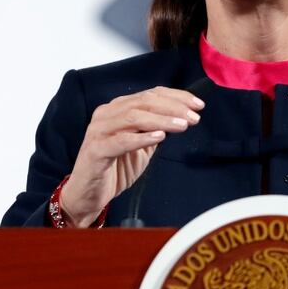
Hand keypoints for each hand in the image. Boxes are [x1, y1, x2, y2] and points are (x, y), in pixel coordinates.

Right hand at [59, 86, 203, 226]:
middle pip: (143, 102)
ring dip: (162, 120)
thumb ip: (156, 128)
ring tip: (183, 126)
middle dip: (173, 107)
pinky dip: (141, 137)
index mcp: (117, 108)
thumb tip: (184, 116)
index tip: (198, 105)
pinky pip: (121, 141)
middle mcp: (106, 114)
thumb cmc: (115, 167)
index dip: (176, 97)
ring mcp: (99, 131)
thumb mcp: (142, 144)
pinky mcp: (96, 151)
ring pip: (133, 117)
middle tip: (194, 116)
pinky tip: (160, 137)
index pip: (150, 94)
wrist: (88, 194)